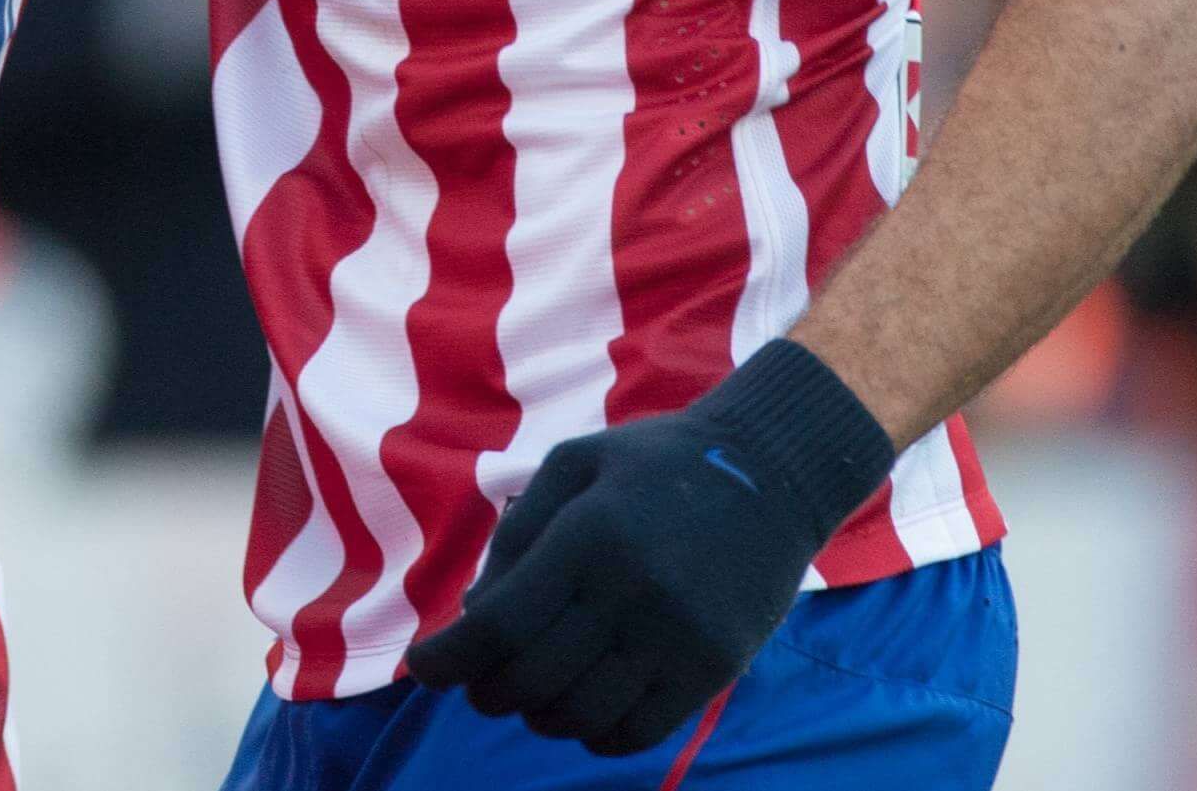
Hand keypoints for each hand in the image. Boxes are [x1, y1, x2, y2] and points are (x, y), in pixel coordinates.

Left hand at [405, 342, 894, 754]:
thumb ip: (517, 535)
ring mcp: (679, 638)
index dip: (448, 660)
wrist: (773, 473)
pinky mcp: (713, 670)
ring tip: (534, 688)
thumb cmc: (656, 463)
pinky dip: (592, 734)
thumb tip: (473, 617)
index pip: (500, 626)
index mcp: (591, 535)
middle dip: (486, 690)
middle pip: (531, 681)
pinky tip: (583, 706)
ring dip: (537, 714)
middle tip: (479, 678)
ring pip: (578, 717)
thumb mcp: (574, 464)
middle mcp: (634, 592)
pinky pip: (634, 734)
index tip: (422, 669)